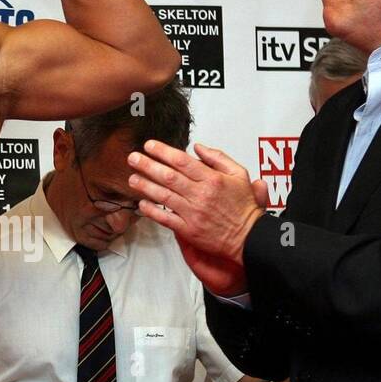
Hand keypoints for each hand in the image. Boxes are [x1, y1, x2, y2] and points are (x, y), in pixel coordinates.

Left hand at [127, 141, 268, 295]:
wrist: (248, 236)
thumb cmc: (243, 207)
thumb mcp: (239, 174)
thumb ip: (218, 158)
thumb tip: (198, 147)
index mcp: (212, 179)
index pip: (182, 161)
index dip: (163, 152)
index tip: (149, 145)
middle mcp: (200, 195)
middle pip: (168, 176)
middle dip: (148, 165)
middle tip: (133, 158)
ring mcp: (193, 213)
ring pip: (164, 196)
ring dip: (145, 186)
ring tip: (132, 178)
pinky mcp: (189, 230)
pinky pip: (166, 219)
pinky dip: (152, 211)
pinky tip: (141, 204)